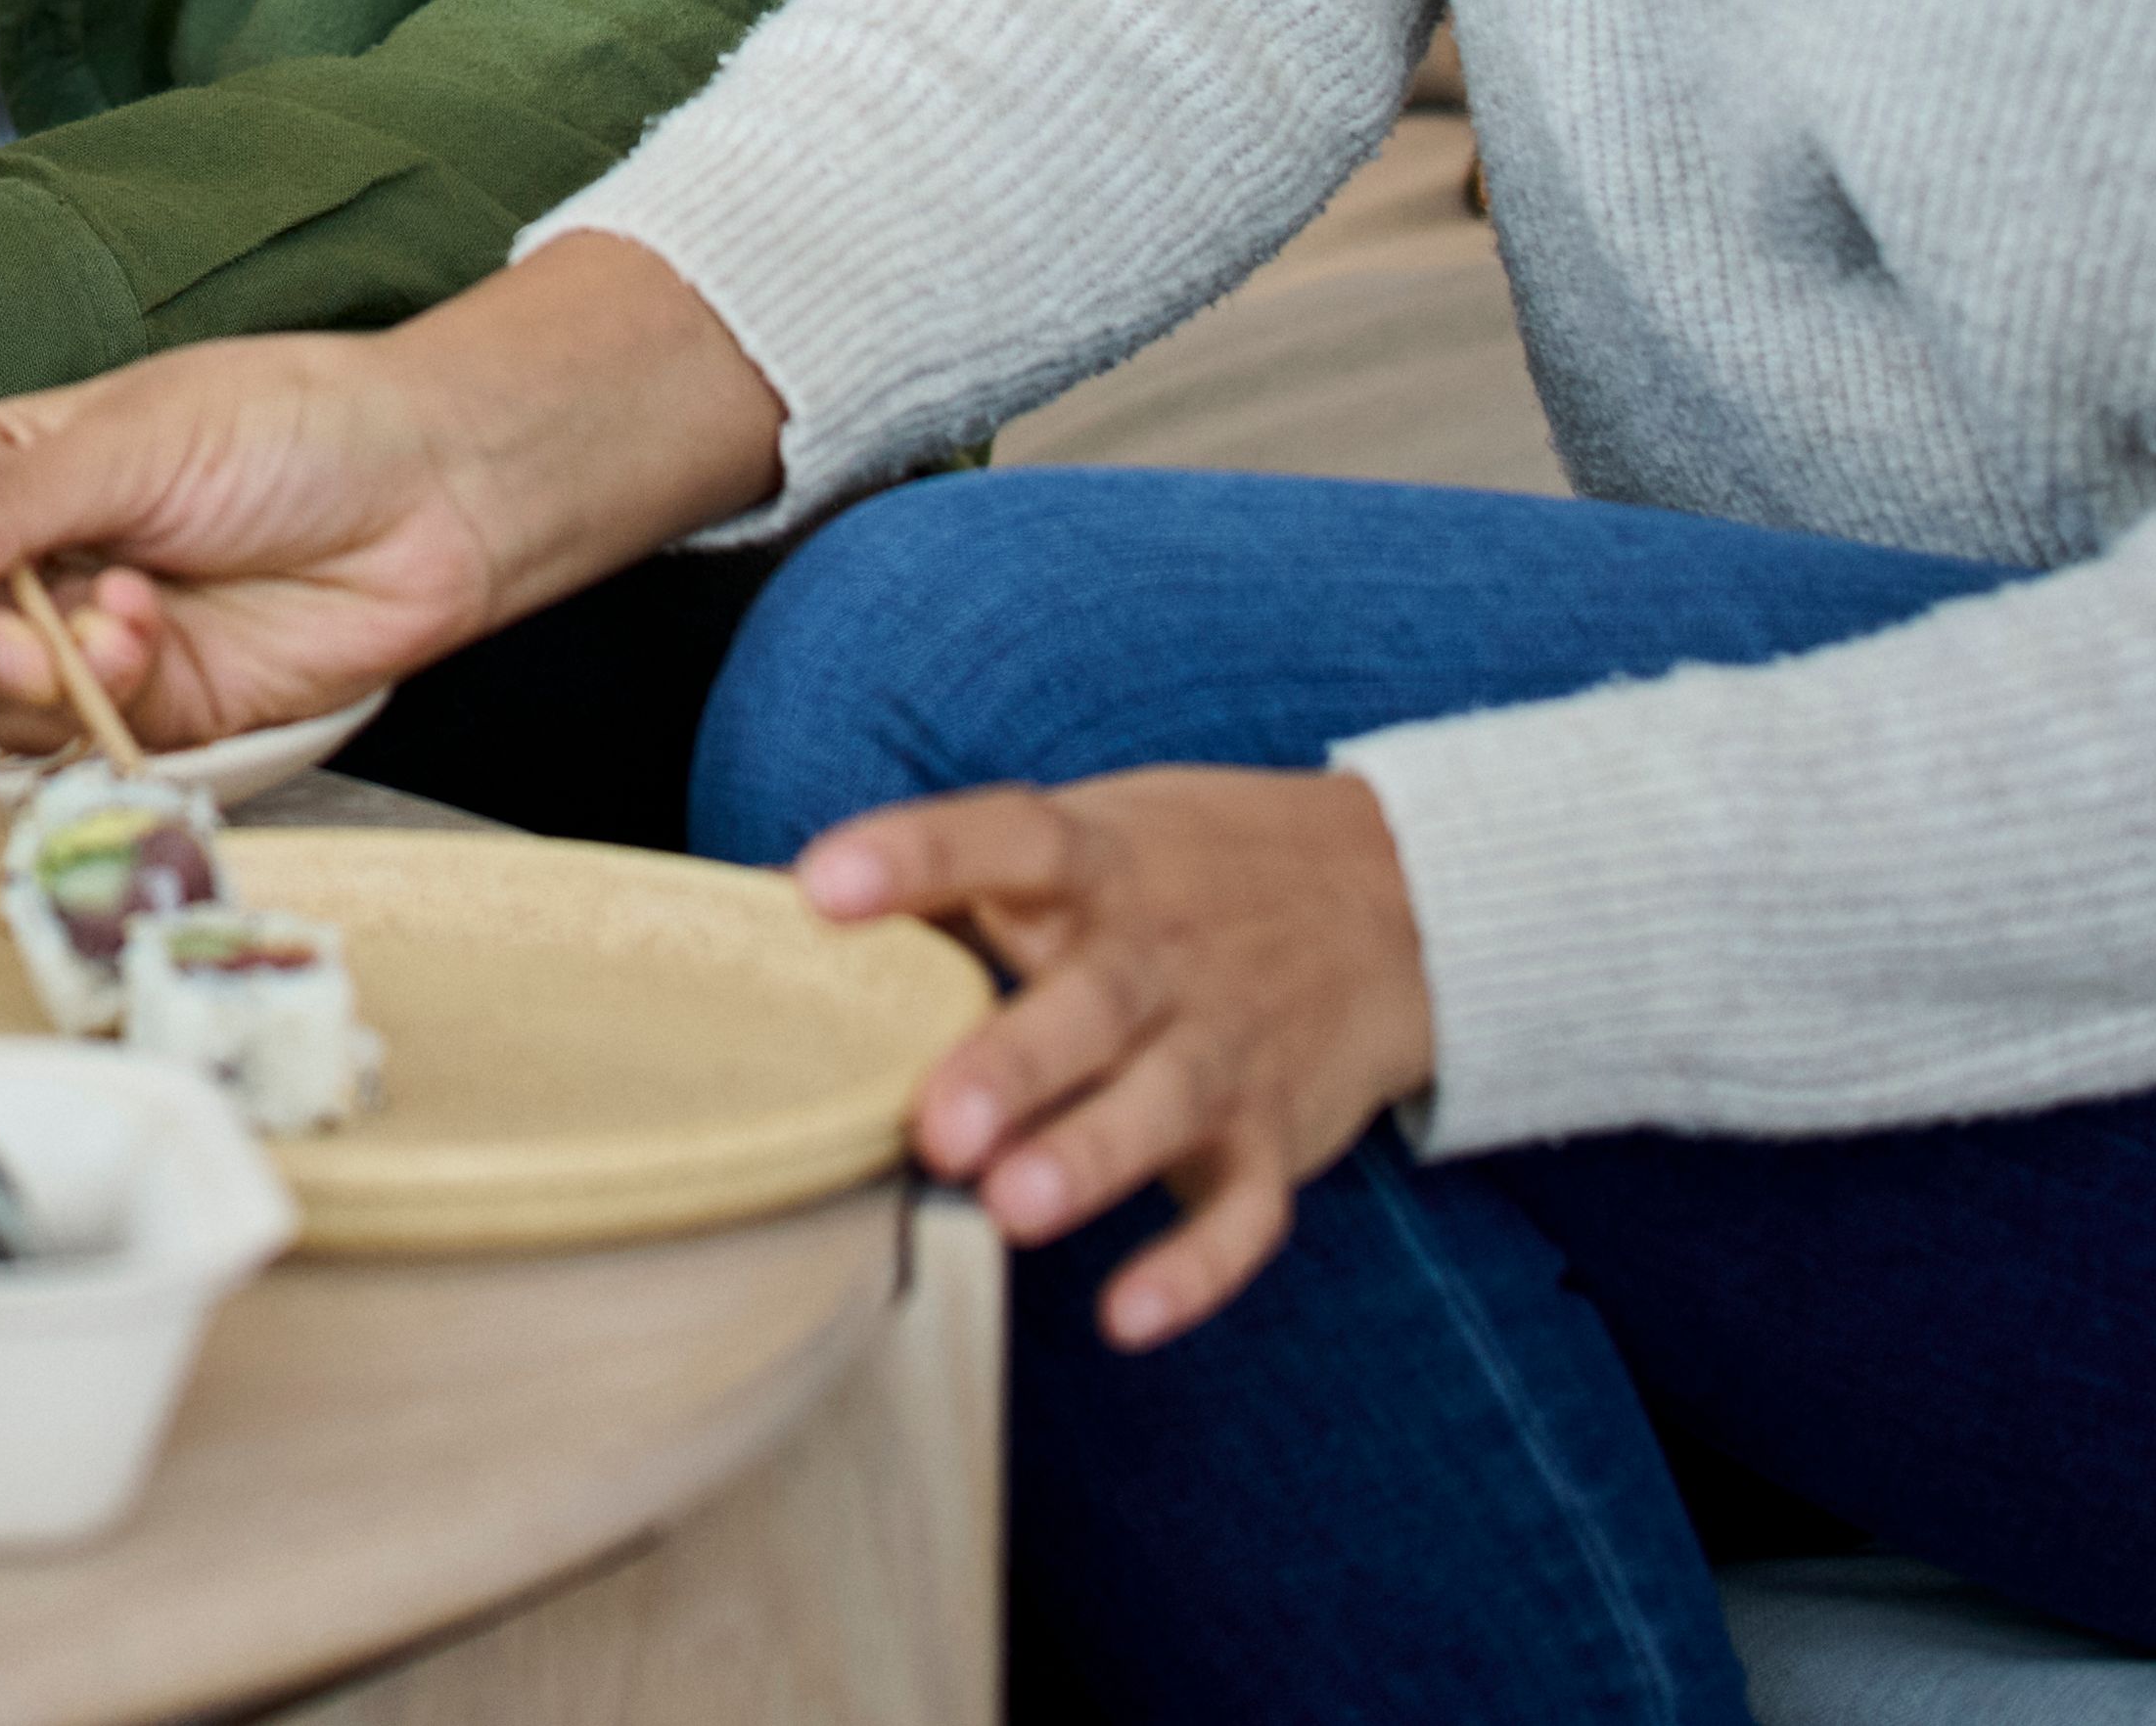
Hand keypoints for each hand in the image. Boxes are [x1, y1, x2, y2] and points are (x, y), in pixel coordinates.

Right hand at [0, 331, 532, 756]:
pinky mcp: (166, 703)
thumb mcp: (135, 443)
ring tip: (108, 628)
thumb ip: (7, 502)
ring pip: (11, 699)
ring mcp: (105, 637)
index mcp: (20, 470)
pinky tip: (150, 635)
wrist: (439, 491)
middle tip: (5, 641)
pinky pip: (95, 730)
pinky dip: (108, 695)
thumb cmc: (297, 426)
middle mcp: (49, 559)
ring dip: (38, 678)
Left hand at [796, 769, 1433, 1345]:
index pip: (1004, 839)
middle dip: (1014, 1063)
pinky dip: (1195, 1269)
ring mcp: (1226, 1048)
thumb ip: (947, 880)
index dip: (913, 858)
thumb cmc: (1179, 875)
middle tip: (932, 1122)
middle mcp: (1161, 955)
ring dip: (1091, 1158)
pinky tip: (1126, 1316)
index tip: (817, 886)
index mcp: (1099, 864)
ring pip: (1164, 1104)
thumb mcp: (1087, 837)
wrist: (1397, 898)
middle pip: (1091, 1002)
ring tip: (1010, 1208)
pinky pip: (1245, 1212)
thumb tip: (758, 905)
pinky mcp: (1274, 1138)